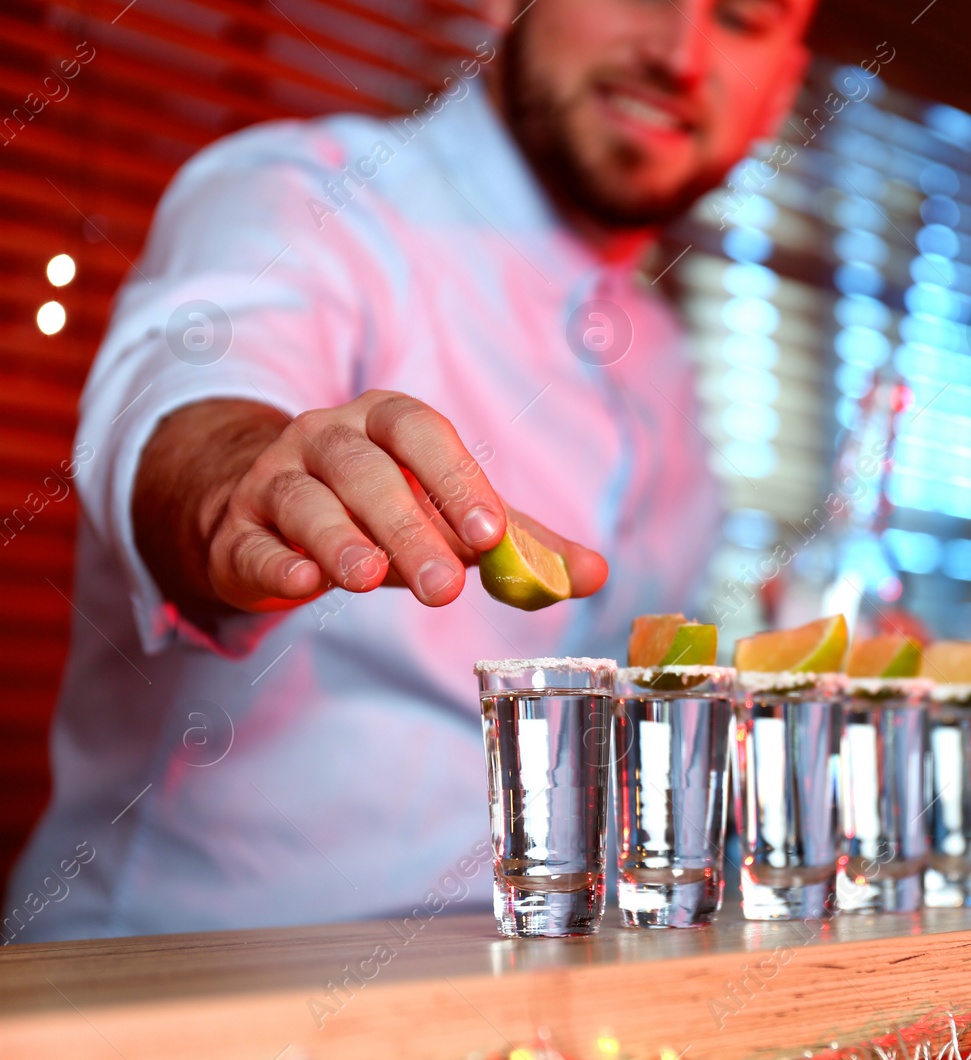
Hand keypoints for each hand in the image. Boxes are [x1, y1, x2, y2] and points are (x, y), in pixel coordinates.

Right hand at [197, 391, 605, 611]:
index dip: (456, 480)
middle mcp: (326, 438)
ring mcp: (274, 481)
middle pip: (365, 473)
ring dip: (341, 541)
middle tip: (446, 588)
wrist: (273, 513)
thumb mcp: (452, 515)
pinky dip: (277, 561)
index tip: (491, 534)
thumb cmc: (384, 507)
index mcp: (386, 421)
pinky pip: (253, 541)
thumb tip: (596, 573)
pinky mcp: (236, 532)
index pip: (421, 433)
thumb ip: (521, 543)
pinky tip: (302, 582)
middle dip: (407, 527)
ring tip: (370, 580)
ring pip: (306, 502)